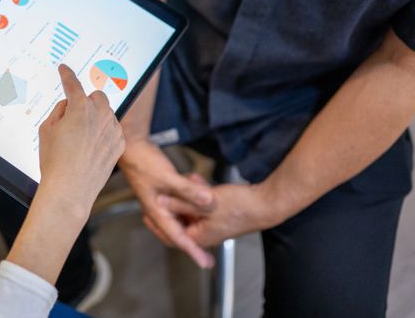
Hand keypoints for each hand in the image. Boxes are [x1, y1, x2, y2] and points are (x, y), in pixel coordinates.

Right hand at [37, 64, 125, 218]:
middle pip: (96, 96)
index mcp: (80, 107)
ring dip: (96, 117)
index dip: (67, 75)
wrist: (70, 189)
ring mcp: (112, 129)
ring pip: (106, 113)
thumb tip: (69, 106)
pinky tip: (90, 148)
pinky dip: (103, 133)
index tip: (65, 69)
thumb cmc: (55, 161)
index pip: (73, 83)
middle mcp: (100, 115)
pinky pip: (112, 129)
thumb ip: (59, 110)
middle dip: (86, 101)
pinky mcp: (119, 143)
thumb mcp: (47, 129)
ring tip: (80, 139)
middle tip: (73, 116)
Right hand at [119, 140, 214, 267]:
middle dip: (193, 241)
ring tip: (208, 222)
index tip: (205, 263)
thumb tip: (210, 202)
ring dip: (193, 218)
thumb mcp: (169, 178)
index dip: (193, 251)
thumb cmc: (145, 163)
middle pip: (177, 232)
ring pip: (179, 218)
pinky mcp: (163, 191)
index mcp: (157, 212)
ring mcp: (160, 201)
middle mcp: (158, 210)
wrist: (131, 146)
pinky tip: (199, 196)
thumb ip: (189, 190)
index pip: (178, 237)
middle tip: (207, 253)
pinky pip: (179, 205)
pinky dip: (190, 204)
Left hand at [160, 181, 280, 247]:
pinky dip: (197, 195)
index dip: (159, 224)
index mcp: (200, 236)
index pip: (172, 235)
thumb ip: (181, 202)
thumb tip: (160, 201)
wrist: (267, 204)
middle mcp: (206, 233)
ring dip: (185, 197)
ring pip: (192, 210)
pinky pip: (203, 205)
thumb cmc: (240, 206)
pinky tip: (196, 179)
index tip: (147, 212)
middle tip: (159, 194)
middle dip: (172, 206)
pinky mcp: (222, 214)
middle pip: (181, 221)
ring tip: (179, 181)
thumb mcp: (204, 203)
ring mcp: (214, 224)